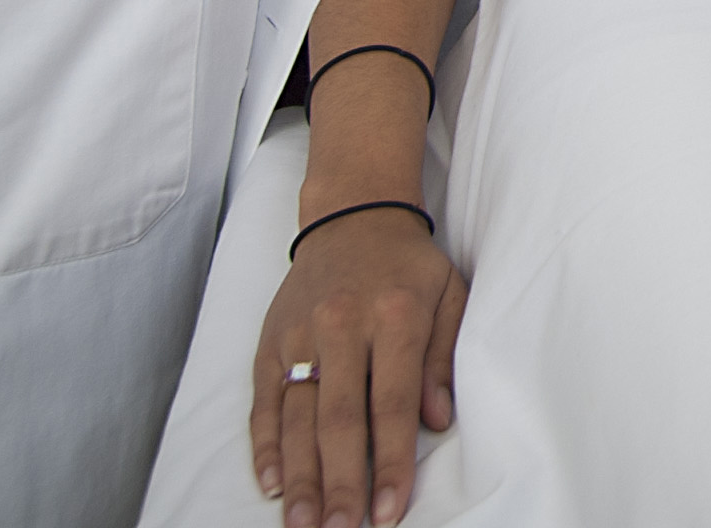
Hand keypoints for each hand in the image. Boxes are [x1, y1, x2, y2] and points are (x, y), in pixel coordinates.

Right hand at [250, 206, 464, 527]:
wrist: (352, 213)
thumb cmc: (407, 265)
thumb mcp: (447, 295)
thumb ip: (441, 358)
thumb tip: (439, 420)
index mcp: (393, 317)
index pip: (391, 404)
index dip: (390, 462)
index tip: (389, 510)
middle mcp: (341, 326)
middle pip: (338, 418)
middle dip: (339, 482)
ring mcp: (299, 334)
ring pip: (295, 416)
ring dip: (299, 476)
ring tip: (302, 523)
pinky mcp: (270, 340)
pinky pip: (263, 400)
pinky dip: (264, 445)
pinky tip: (271, 482)